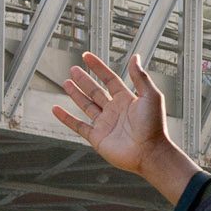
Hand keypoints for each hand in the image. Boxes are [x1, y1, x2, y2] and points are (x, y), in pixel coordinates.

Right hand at [51, 52, 199, 202]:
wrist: (150, 153)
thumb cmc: (154, 126)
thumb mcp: (150, 96)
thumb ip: (140, 77)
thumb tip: (136, 57)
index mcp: (128, 100)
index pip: (110, 79)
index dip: (98, 67)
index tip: (87, 56)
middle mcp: (116, 111)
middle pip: (96, 91)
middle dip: (84, 80)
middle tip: (73, 69)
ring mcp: (105, 124)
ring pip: (87, 106)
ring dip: (76, 94)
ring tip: (66, 83)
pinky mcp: (98, 138)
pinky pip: (78, 126)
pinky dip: (66, 118)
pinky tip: (56, 110)